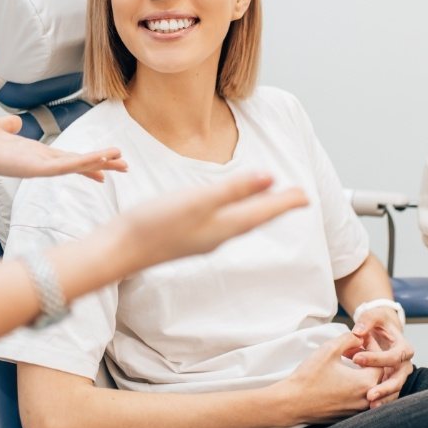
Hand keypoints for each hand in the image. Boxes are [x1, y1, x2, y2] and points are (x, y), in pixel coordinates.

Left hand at [0, 115, 127, 180]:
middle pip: (78, 164)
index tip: (106, 162)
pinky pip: (65, 167)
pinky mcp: (35, 169)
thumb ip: (8, 125)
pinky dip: (83, 163)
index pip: (67, 158)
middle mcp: (39, 163)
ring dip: (99, 163)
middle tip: (126, 167)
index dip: (88, 160)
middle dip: (102, 164)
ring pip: (76, 166)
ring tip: (121, 161)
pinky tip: (100, 160)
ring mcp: (38, 168)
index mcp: (34, 154)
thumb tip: (14, 122)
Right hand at [117, 172, 307, 271]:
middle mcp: (218, 236)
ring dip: (257, 210)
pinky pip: (223, 224)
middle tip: (297, 198)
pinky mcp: (187, 237)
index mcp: (225, 226)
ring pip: (240, 222)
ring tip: (269, 201)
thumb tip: (270, 177)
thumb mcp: (198, 200)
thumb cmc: (156, 224)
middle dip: (276, 207)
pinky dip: (235, 213)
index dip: (286, 202)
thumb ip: (234, 190)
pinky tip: (228, 210)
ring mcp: (202, 239)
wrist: (120, 250)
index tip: (307, 196)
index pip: (264, 212)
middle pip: (256, 219)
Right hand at [284, 332, 382, 424]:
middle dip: (368, 360)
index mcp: (365, 383)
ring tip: (349, 362)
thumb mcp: (329, 349)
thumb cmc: (310, 376)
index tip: (360, 338)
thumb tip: (360, 337)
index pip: (380, 361)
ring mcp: (357, 410)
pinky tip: (343, 377)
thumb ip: (349, 339)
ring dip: (363, 373)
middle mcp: (366, 399)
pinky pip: (361, 399)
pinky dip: (357, 386)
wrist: (292, 403)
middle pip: (378, 376)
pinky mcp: (348, 416)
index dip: (372, 347)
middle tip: (354, 349)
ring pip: (370, 388)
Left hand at [351, 308, 413, 406]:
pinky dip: (381, 401)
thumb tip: (357, 332)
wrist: (383, 330)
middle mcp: (405, 364)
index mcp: (404, 348)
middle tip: (369, 394)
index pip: (393, 356)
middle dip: (384, 388)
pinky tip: (369, 408)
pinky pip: (389, 395)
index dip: (375, 358)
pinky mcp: (391, 382)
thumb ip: (366, 321)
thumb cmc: (378, 322)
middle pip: (399, 379)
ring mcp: (399, 375)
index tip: (355, 358)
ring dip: (384, 398)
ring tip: (370, 405)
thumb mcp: (374, 316)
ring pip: (395, 390)